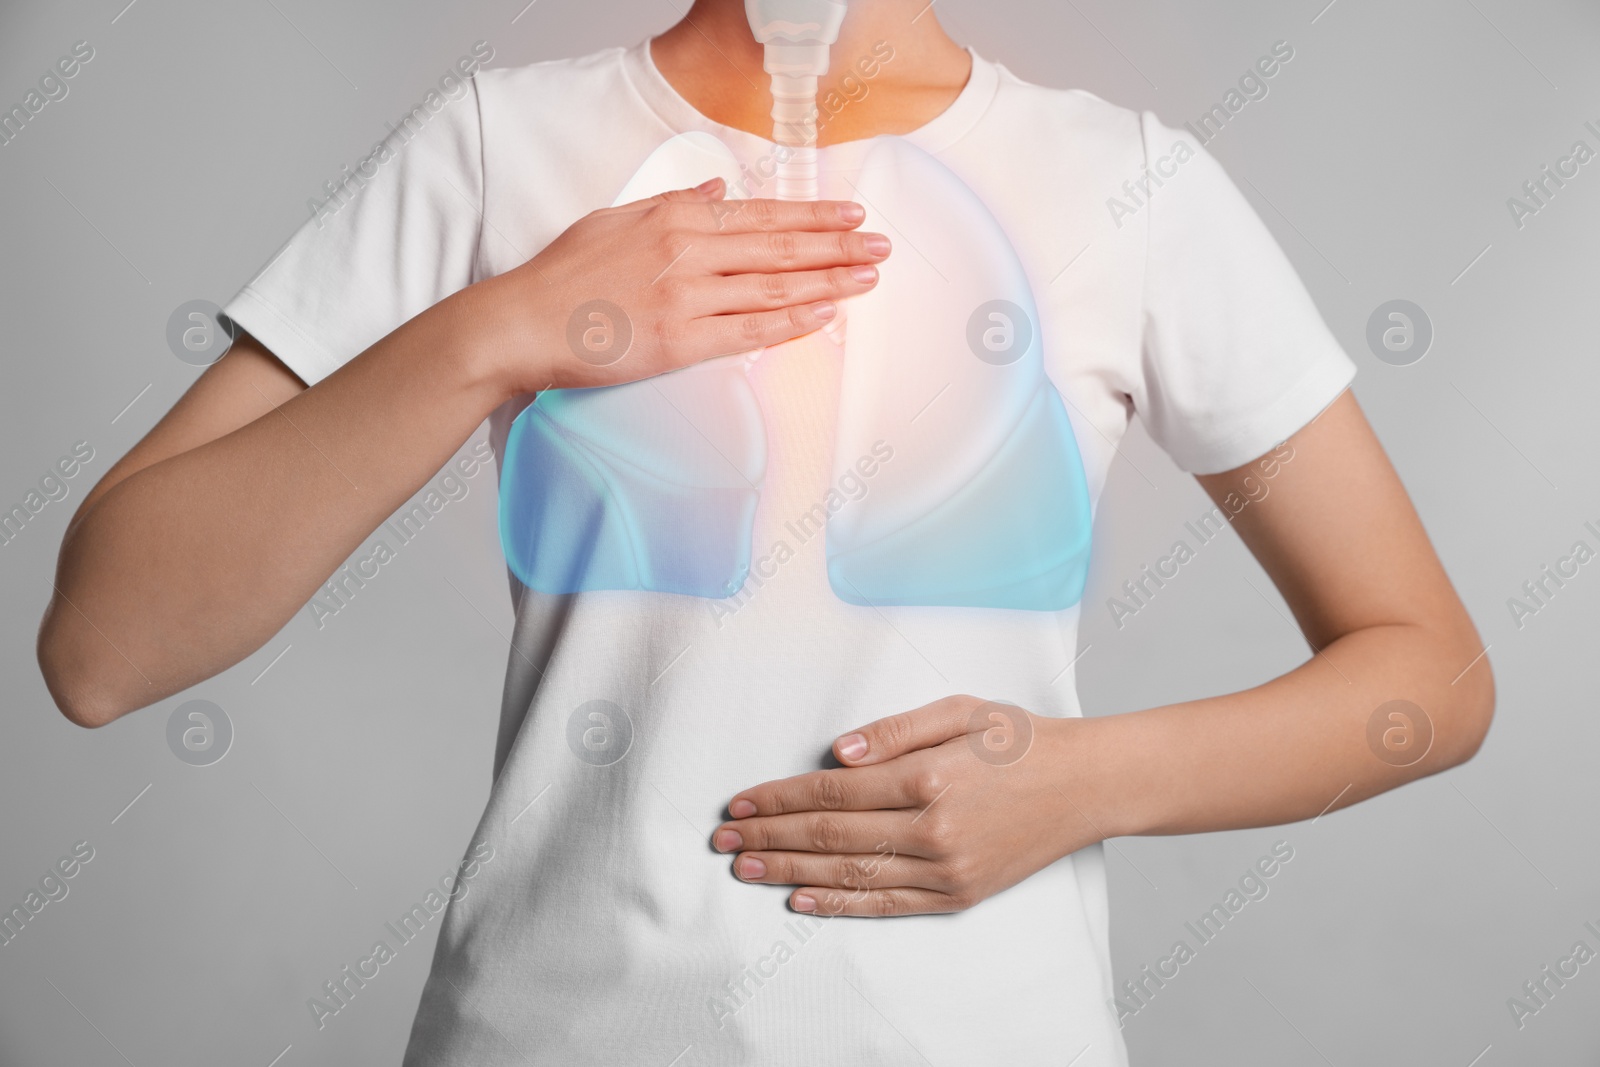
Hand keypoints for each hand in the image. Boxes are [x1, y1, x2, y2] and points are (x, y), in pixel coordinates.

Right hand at [477, 177, 889, 393]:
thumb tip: (718, 189)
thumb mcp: (617, 218)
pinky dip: (792, 321)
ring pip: (774, 286)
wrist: (524, 323)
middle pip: (780, 247)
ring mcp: (687, 297)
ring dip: (829, 281)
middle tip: (879, 245)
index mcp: (674, 216)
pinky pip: (750, 330)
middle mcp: (688, 251)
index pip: (760, 214)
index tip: (848, 216)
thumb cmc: (563, 275)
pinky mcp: (681, 342)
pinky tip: (825, 314)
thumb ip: (674, 202)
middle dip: (837, 246)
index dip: (811, 216)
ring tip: (867, 278)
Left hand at [713, 695, 1109, 916]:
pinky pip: (887, 905)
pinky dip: (839, 904)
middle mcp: (934, 829)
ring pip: (850, 874)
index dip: (778, 798)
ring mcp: (947, 869)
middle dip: (770, 837)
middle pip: (830, 836)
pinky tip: (801, 899)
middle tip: (724, 840)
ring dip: (790, 873)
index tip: (739, 803)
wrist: (1088, 785)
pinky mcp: (959, 894)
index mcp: (929, 777)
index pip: (832, 793)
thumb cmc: (1022, 740)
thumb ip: (893, 731)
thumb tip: (835, 754)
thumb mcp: (961, 710)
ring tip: (746, 868)